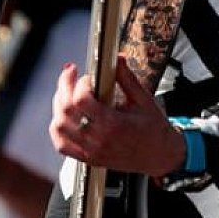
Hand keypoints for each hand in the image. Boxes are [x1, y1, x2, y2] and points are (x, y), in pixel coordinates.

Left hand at [49, 55, 184, 176]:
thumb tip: (117, 59)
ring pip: (58, 127)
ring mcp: (91, 151)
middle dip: (64, 87)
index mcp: (113, 124)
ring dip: (58, 107)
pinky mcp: (88, 158)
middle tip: (70, 76)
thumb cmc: (154, 131)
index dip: (80, 84)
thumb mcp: (144, 100)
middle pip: (65, 111)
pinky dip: (58, 129)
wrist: (160, 157)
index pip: (81, 100)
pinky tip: (65, 117)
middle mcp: (98, 139)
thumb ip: (127, 78)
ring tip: (66, 95)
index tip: (88, 78)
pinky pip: (61, 145)